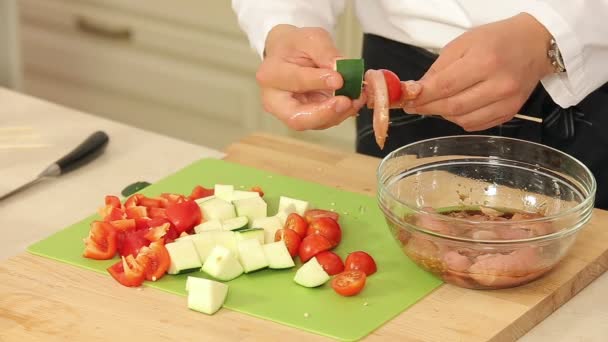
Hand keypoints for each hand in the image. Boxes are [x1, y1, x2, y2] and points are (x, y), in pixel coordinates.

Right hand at [256, 25, 364, 130]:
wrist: (288, 55)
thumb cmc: (295, 45)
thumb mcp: (310, 38)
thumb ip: (324, 51)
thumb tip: (341, 68)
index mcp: (271, 74)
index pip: (294, 81)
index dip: (318, 81)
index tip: (339, 78)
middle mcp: (274, 100)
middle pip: (296, 118)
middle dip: (325, 113)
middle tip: (346, 102)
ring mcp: (288, 113)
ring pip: (313, 123)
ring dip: (339, 114)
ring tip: (357, 98)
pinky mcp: (303, 118)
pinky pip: (323, 121)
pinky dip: (341, 113)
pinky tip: (353, 101)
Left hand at [404, 13, 554, 130]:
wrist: (535, 45)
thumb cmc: (497, 40)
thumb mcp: (463, 43)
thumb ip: (439, 68)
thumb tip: (417, 90)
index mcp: (485, 61)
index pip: (445, 87)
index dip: (422, 96)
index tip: (406, 99)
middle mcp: (499, 85)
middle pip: (452, 107)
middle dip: (427, 108)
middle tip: (413, 105)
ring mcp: (507, 102)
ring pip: (462, 120)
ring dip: (442, 114)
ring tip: (435, 103)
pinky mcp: (510, 113)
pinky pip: (476, 125)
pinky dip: (459, 119)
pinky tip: (455, 108)